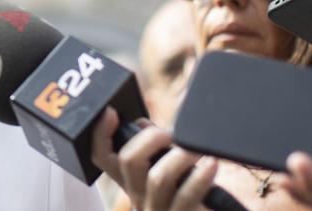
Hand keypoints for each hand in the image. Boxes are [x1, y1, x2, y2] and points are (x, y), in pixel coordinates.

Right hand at [89, 107, 217, 210]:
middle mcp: (139, 199)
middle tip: (172, 134)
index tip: (111, 112)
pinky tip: (210, 165)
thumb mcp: (171, 168)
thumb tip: (141, 125)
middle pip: (128, 161)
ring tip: (197, 150)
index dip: (101, 134)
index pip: (103, 158)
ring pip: (157, 177)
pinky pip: (185, 195)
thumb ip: (155, 149)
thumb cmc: (195, 191)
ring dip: (181, 156)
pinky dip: (200, 176)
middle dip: (151, 138)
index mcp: (132, 183)